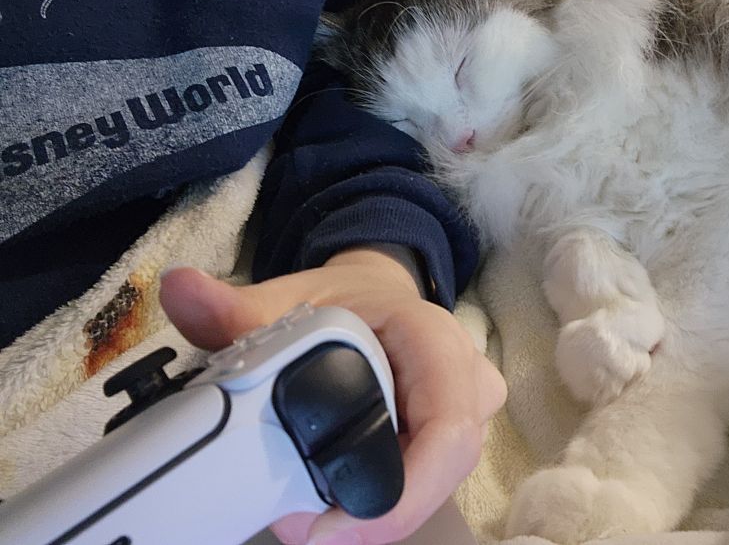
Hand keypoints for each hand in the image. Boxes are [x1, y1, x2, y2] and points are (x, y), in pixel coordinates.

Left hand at [159, 249, 505, 544]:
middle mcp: (466, 378)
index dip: (400, 493)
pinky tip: (332, 502)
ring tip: (302, 509)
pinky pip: (423, 487)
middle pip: (441, 471)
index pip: (447, 428)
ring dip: (373, 511)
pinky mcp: (450, 444)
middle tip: (295, 525)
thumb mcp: (290, 299)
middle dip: (373, 513)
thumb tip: (180, 288)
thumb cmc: (345, 301)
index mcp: (434, 339)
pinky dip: (376, 504)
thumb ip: (232, 306)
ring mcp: (468, 413)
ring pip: (435, 486)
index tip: (322, 527)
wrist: (376, 301)